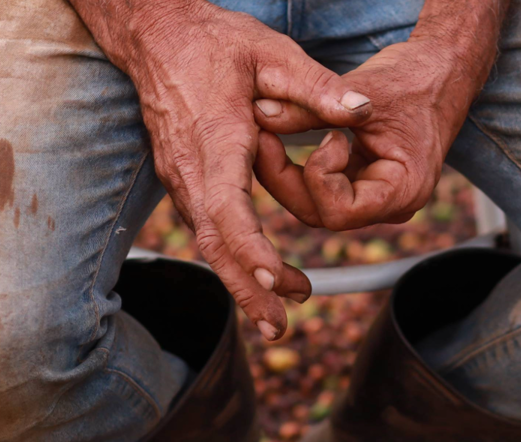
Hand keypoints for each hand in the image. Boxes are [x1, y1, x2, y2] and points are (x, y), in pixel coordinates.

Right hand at [70, 0, 373, 338]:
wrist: (157, 35)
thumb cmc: (216, 42)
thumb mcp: (273, 52)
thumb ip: (318, 86)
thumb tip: (363, 111)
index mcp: (216, 140)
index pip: (228, 210)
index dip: (251, 250)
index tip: (277, 280)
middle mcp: (191, 168)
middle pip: (215, 244)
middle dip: (247, 290)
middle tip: (281, 328)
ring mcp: (182, 177)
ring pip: (209, 243)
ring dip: (241, 282)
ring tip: (277, 318)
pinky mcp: (183, 179)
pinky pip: (207, 229)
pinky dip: (231, 259)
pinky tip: (256, 278)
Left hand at [250, 32, 500, 230]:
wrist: (440, 72)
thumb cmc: (414, 79)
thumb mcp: (361, 91)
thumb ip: (310, 107)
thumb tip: (259, 113)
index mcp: (404, 191)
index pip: (342, 211)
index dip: (319, 178)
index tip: (327, 134)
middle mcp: (391, 206)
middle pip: (323, 214)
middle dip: (287, 179)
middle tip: (262, 139)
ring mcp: (376, 199)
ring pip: (317, 206)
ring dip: (289, 174)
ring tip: (268, 136)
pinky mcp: (363, 185)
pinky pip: (323, 190)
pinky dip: (301, 168)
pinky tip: (282, 140)